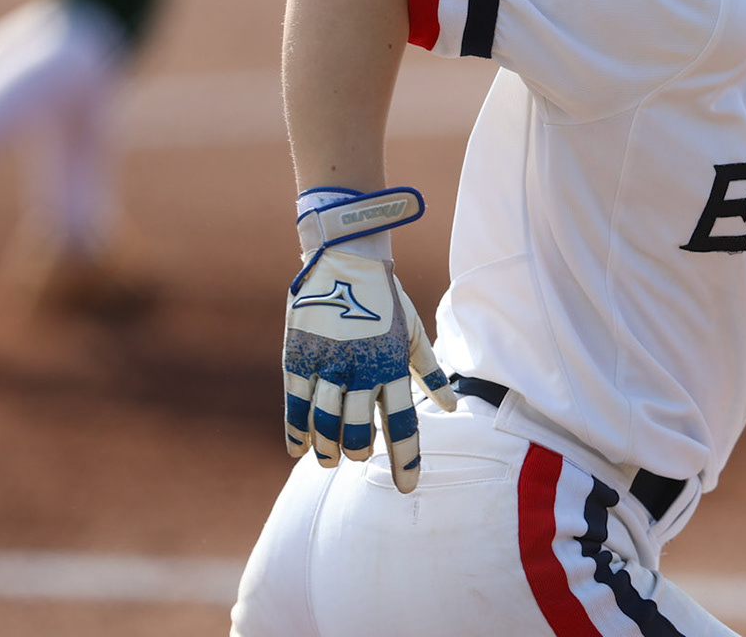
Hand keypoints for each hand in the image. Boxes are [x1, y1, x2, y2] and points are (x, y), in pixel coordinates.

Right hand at [283, 188, 456, 492]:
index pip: (403, 423)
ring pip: (326, 423)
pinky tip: (296, 449)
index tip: (408, 488)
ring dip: (327, 449)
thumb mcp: (412, 332)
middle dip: (359, 452)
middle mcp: (360, 369)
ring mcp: (327, 364)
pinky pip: (295, 403)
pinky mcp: (298, 357)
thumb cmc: (385, 299)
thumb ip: (430, 373)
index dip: (406, 460)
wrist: (345, 257)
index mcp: (392, 365)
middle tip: (356, 458)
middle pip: (359, 430)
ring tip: (329, 461)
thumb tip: (450, 409)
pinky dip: (295, 430)